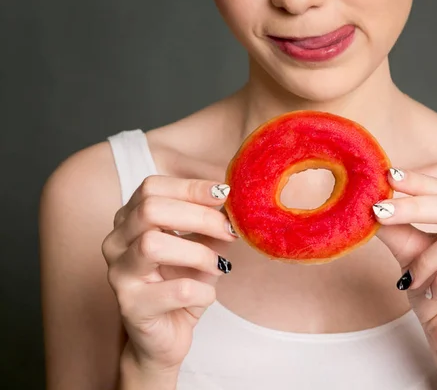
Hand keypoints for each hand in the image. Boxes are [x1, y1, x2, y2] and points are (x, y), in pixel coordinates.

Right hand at [101, 176, 236, 375]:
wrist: (165, 337)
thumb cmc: (181, 284)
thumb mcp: (199, 246)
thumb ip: (208, 221)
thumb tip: (234, 197)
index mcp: (129, 220)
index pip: (152, 187)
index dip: (191, 187)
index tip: (225, 193)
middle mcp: (116, 242)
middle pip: (150, 210)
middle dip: (199, 216)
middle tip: (229, 230)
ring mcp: (118, 274)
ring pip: (153, 245)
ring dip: (198, 252)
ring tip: (218, 266)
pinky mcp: (131, 306)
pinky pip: (176, 289)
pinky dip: (203, 290)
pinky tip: (206, 294)